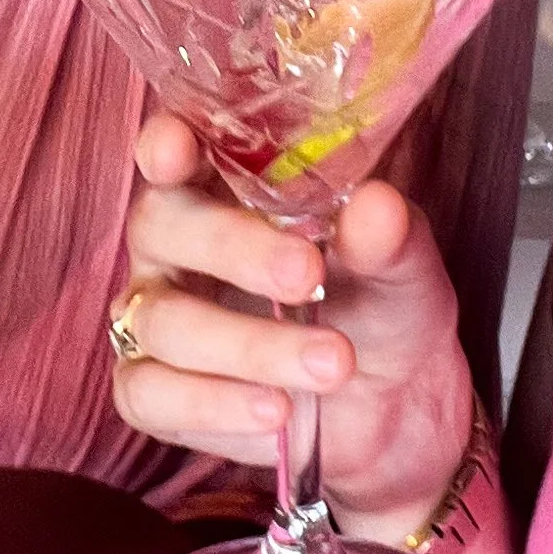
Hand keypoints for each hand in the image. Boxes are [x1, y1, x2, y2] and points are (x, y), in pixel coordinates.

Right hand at [113, 112, 475, 533]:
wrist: (390, 406)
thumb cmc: (381, 308)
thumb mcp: (402, 269)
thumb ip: (387, 237)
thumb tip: (378, 206)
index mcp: (222, 187)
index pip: (174, 147)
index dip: (165, 142)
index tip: (176, 149)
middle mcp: (173, 244)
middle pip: (161, 225)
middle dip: (234, 249)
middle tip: (306, 274)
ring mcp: (154, 316)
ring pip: (165, 321)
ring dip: (249, 345)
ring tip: (331, 364)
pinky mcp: (152, 391)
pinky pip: (150, 394)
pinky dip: (212, 404)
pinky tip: (275, 411)